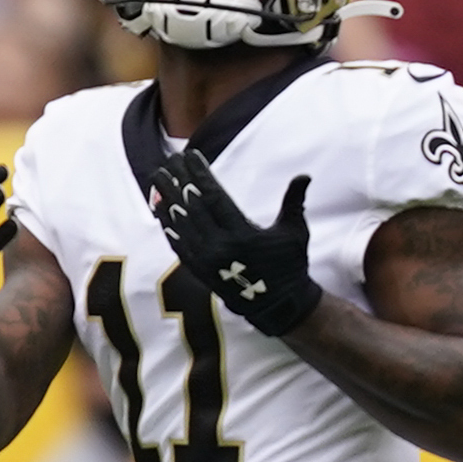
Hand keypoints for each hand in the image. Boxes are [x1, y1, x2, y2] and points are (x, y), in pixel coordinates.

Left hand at [147, 149, 322, 332]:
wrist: (280, 306)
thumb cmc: (290, 265)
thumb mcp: (296, 232)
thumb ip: (294, 202)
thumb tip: (304, 176)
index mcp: (243, 234)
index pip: (214, 197)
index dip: (200, 174)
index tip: (190, 156)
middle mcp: (221, 247)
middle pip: (192, 207)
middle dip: (179, 181)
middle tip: (170, 161)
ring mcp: (207, 261)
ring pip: (181, 224)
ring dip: (167, 199)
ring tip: (158, 178)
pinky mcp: (200, 272)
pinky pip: (179, 244)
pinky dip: (168, 225)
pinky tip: (161, 209)